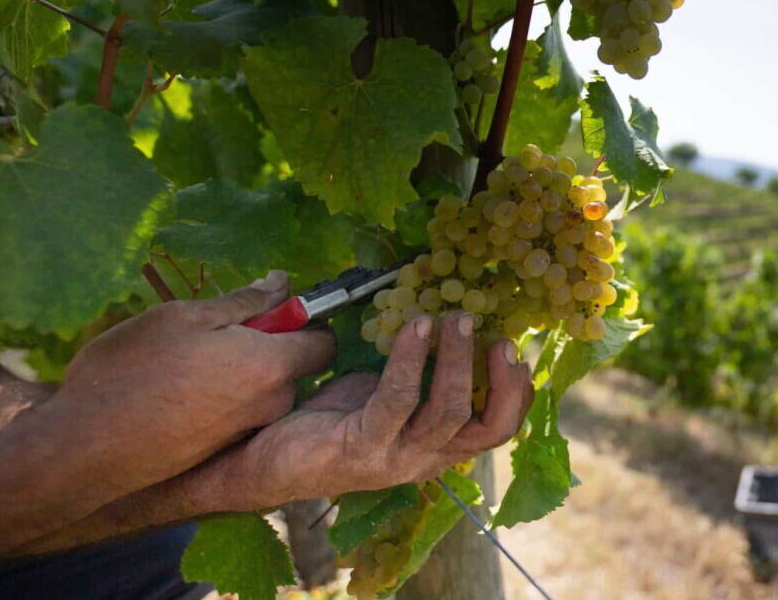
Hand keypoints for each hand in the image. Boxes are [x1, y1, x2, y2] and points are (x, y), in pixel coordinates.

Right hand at [46, 271, 334, 496]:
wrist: (84, 449)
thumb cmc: (133, 371)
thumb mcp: (184, 317)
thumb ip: (243, 301)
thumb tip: (282, 284)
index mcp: (272, 366)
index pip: (325, 342)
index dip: (306, 320)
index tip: (273, 308)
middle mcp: (273, 404)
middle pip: (294, 366)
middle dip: (269, 345)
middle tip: (215, 331)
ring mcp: (250, 433)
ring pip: (265, 390)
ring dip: (242, 371)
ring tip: (189, 361)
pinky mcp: (225, 453)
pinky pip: (242, 413)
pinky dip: (224, 398)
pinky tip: (181, 391)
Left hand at [203, 312, 532, 508]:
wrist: (262, 459)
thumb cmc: (329, 420)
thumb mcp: (384, 394)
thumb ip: (420, 374)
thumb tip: (447, 320)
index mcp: (436, 446)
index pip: (497, 429)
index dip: (515, 392)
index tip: (513, 347)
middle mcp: (424, 459)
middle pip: (489, 429)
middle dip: (501, 379)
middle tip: (496, 334)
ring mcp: (394, 459)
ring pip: (448, 412)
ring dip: (456, 359)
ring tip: (454, 318)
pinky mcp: (360, 449)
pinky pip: (398, 399)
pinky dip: (411, 358)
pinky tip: (415, 326)